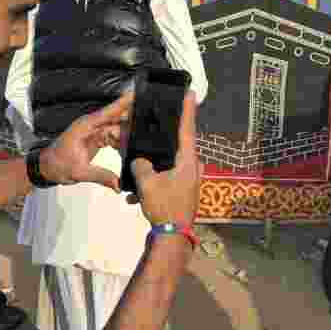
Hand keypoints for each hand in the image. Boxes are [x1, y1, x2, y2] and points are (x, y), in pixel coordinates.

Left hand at [39, 93, 134, 189]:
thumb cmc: (57, 164)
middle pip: (116, 120)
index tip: (136, 95)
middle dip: (131, 124)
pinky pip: (114, 137)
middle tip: (145, 130)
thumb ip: (101, 177)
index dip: (123, 103)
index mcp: (86, 126)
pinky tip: (127, 150)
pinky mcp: (97, 138)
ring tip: (138, 144)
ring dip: (127, 137)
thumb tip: (118, 185)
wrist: (47, 168)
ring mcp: (95, 131)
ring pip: (117, 129)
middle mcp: (92, 125)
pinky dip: (121, 144)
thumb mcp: (78, 172)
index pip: (108, 112)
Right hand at [129, 90, 201, 225]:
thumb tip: (140, 160)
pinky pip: (167, 179)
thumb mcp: (148, 183)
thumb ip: (141, 165)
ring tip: (138, 171)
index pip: (187, 128)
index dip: (187, 109)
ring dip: (153, 168)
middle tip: (155, 124)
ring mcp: (190, 180)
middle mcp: (193, 167)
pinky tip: (137, 195)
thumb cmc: (165, 206)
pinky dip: (154, 183)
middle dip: (164, 138)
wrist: (173, 237)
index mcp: (188, 160)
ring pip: (169, 164)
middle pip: (178, 145)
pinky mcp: (183, 191)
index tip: (190, 92)